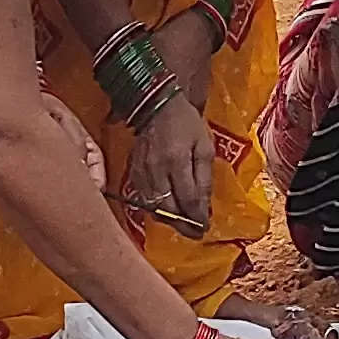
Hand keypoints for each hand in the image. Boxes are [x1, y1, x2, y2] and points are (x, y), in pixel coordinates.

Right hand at [121, 98, 215, 229]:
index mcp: (177, 161)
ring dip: (170, 219)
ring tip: (183, 223)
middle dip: (183, 225)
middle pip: (168, 209)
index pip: (188, 199)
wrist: (155, 105)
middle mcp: (156, 171)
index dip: (197, 217)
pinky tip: (168, 209)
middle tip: (195, 232)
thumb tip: (204, 206)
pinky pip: (144, 199)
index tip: (205, 227)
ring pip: (154, 208)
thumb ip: (204, 177)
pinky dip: (156, 209)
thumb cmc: (185, 124)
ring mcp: (142, 173)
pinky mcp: (133, 172)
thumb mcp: (204, 146)